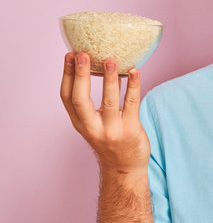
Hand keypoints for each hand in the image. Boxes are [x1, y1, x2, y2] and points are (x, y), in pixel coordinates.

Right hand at [60, 52, 149, 173]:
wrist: (125, 169)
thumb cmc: (111, 141)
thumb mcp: (96, 123)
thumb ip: (96, 102)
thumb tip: (101, 68)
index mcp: (80, 123)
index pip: (67, 97)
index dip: (67, 75)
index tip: (69, 55)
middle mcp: (92, 128)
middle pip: (81, 99)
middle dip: (81, 75)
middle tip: (83, 53)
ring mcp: (111, 130)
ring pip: (109, 101)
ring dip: (109, 78)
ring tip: (111, 59)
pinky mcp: (130, 130)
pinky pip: (131, 104)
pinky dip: (133, 86)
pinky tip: (135, 72)